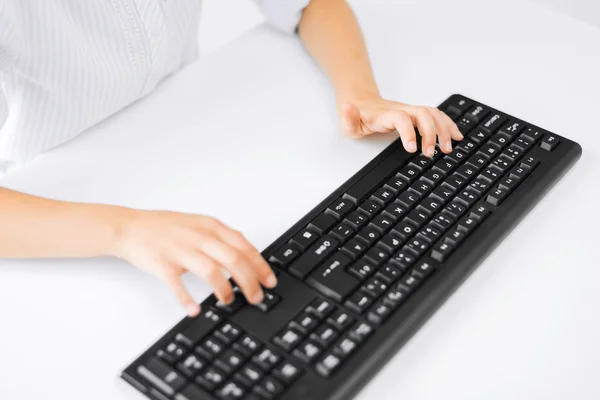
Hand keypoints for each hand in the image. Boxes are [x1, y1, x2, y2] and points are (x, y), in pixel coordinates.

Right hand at [113, 209, 276, 316]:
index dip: (259, 265)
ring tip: (229, 301)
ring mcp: (180, 250)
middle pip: (233, 259)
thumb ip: (221, 239)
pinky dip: (187, 299)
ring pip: (211, 270)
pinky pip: (177, 284)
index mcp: (210, 226)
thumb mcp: (198, 225)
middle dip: (249, 281)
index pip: (243, 246)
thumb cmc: (165, 228)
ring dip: (224, 289)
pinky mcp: (162, 264)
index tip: (269, 281)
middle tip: (256, 297)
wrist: (130, 227)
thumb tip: (248, 260)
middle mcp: (198, 236)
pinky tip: (195, 309)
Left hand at [340, 94, 463, 155]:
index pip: (401, 118)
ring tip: (447, 149)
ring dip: (443, 130)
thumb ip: (348, 117)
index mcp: (385, 115)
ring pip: (433, 114)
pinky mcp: (417, 115)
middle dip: (431, 133)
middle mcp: (402, 110)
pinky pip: (437, 116)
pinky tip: (457, 136)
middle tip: (430, 153)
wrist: (362, 103)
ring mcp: (411, 111)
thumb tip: (348, 107)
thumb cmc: (357, 117)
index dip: (409, 132)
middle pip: (423, 114)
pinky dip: (448, 125)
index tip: (412, 149)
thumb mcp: (347, 121)